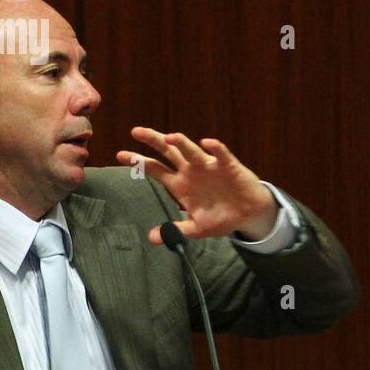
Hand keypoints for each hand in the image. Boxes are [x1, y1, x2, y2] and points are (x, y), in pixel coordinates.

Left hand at [116, 127, 278, 244]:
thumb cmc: (221, 218)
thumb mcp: (196, 228)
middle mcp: (191, 171)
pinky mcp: (228, 166)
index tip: (120, 155)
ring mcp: (209, 166)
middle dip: (153, 141)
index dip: (139, 162)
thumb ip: (175, 231)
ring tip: (169, 138)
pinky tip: (207, 143)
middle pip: (168, 153)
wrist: (249, 214)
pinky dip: (215, 148)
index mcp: (180, 184)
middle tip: (136, 132)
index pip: (155, 170)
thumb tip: (152, 238)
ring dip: (181, 143)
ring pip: (191, 151)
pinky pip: (221, 154)